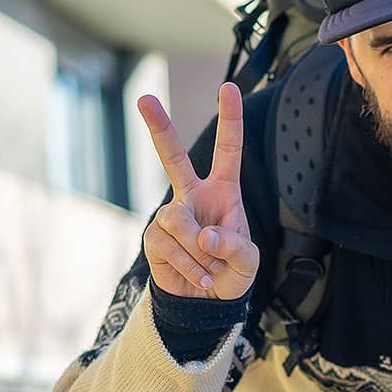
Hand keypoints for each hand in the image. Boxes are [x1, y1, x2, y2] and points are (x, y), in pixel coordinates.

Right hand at [138, 83, 259, 299]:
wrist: (206, 304)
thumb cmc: (231, 273)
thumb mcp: (248, 262)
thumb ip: (235, 247)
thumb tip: (205, 235)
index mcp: (223, 193)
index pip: (229, 151)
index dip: (230, 119)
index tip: (229, 87)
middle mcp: (194, 197)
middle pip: (173, 158)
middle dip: (159, 129)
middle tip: (143, 98)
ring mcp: (171, 217)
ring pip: (177, 220)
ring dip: (196, 249)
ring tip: (209, 268)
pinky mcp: (154, 238)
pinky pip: (168, 245)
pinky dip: (188, 265)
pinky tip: (198, 276)